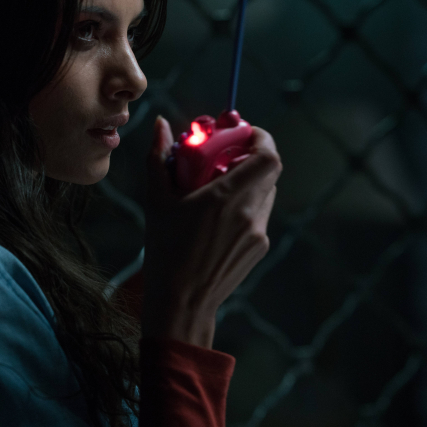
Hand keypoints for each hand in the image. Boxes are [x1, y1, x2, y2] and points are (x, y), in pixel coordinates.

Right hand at [141, 115, 281, 346]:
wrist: (182, 303)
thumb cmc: (165, 251)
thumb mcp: (156, 201)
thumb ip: (158, 158)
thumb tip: (160, 123)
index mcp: (225, 197)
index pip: (268, 156)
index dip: (262, 139)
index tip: (244, 133)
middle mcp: (249, 213)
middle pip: (270, 171)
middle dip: (252, 157)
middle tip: (227, 155)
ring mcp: (258, 232)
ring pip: (266, 192)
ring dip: (250, 181)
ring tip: (220, 187)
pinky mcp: (260, 248)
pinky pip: (260, 215)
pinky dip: (246, 205)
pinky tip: (220, 217)